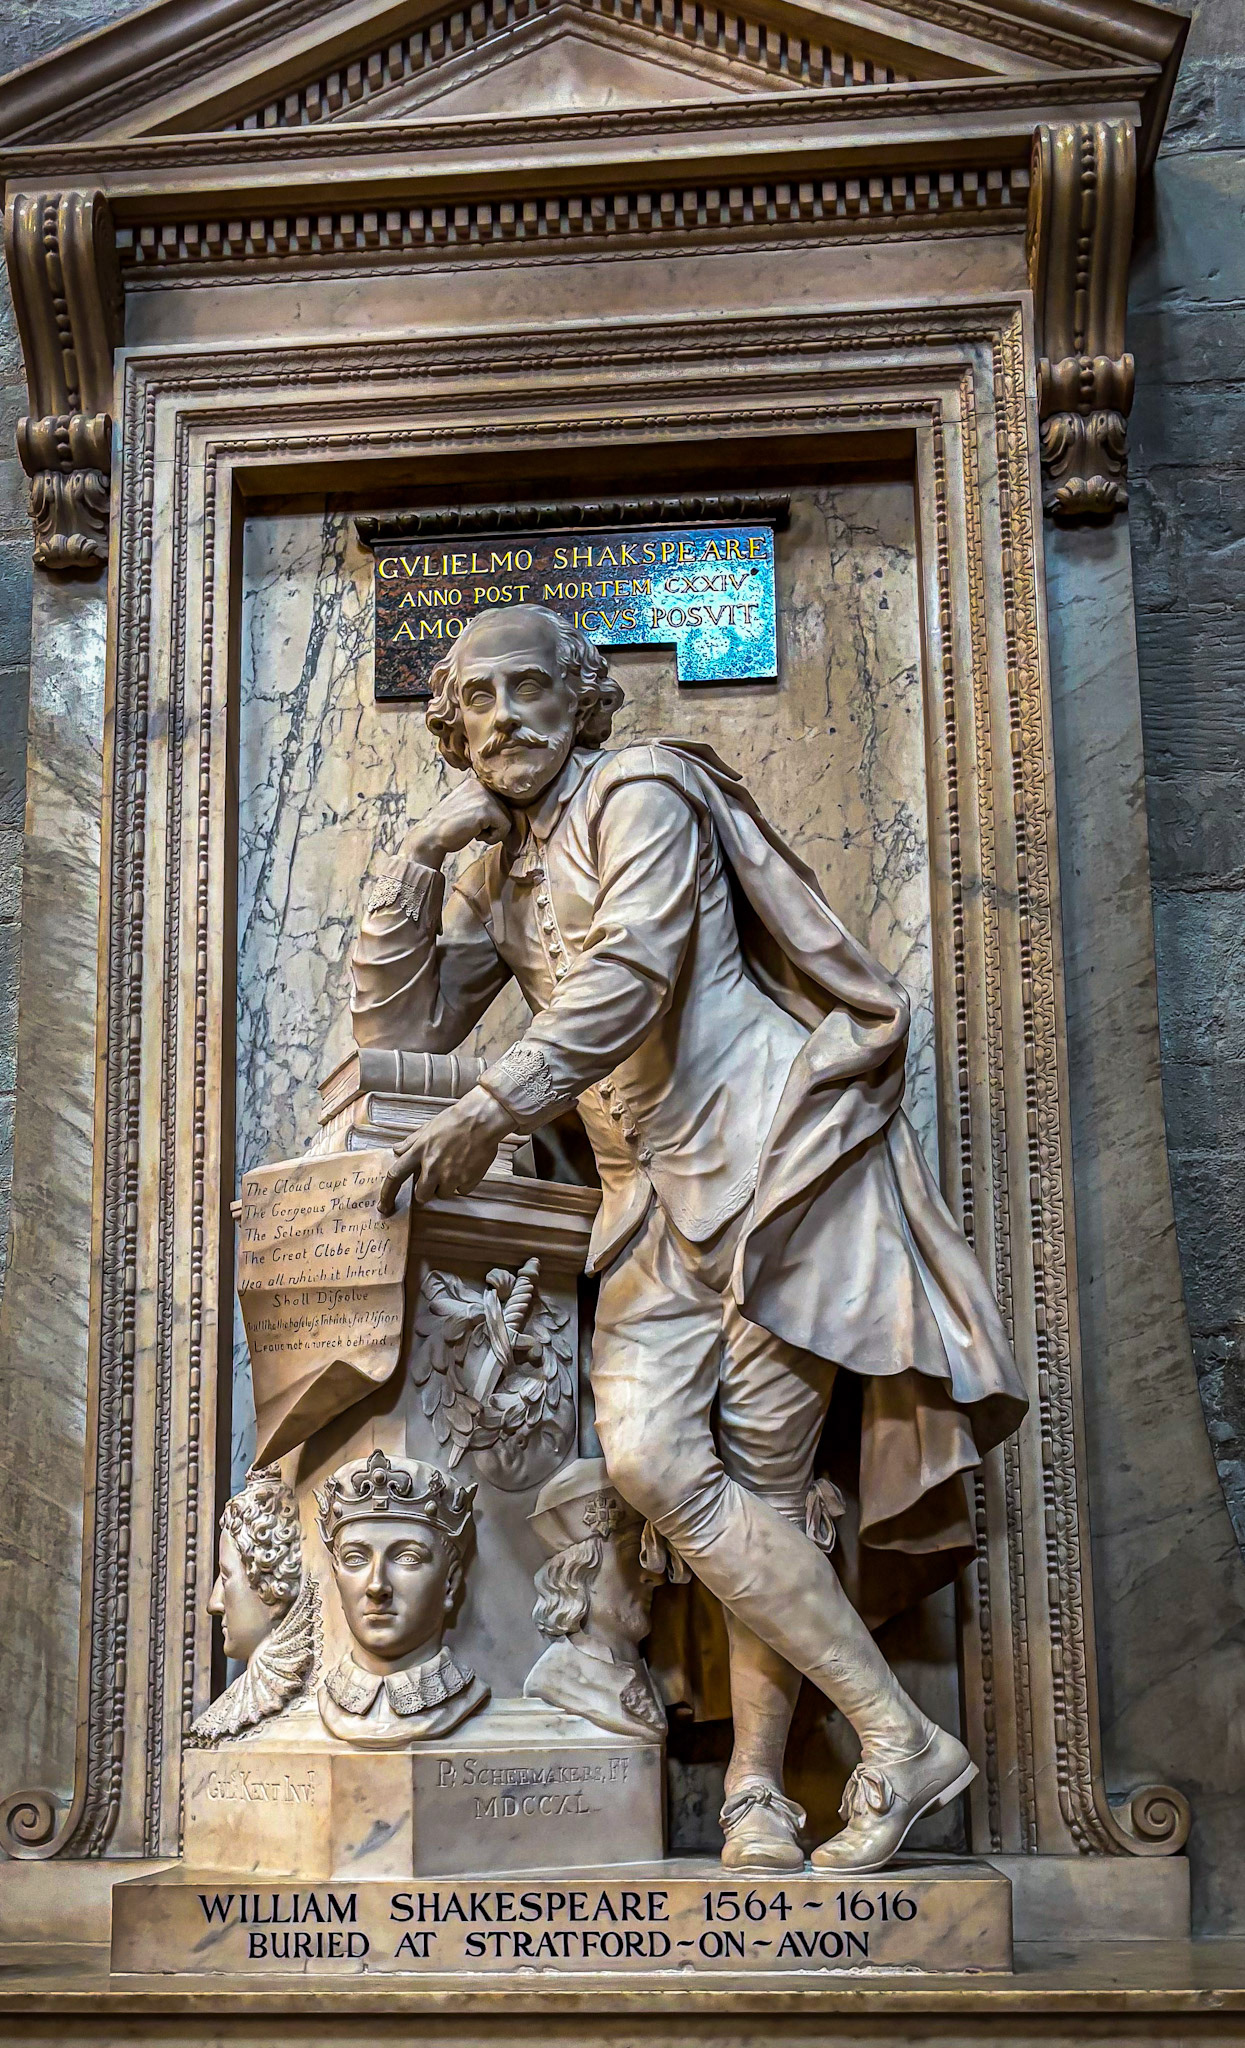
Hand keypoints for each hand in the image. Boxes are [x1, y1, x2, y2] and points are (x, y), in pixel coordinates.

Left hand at [377, 1087, 514, 1214]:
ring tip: (456, 1166)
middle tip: (435, 1177)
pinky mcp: (468, 1181)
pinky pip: (461, 1191)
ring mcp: (450, 1176)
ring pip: (443, 1194)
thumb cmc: (455, 1120)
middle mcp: (432, 1167)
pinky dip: (463, 1183)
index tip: (384, 1206)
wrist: (482, 1120)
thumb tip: (396, 1150)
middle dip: (426, 1190)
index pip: (396, 1176)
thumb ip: (411, 1142)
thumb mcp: (428, 1128)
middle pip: (421, 1195)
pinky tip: (468, 1167)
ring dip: (446, 1186)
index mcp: (419, 1152)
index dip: (387, 1194)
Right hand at [402, 779, 514, 868]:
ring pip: (507, 819)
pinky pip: (505, 828)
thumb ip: (483, 804)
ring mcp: (483, 795)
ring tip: (471, 831)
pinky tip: (474, 835)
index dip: (489, 819)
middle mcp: (480, 784)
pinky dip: (492, 838)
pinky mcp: (485, 809)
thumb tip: (508, 812)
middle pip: (505, 810)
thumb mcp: (466, 807)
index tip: (470, 823)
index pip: (499, 802)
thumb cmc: (447, 828)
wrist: (430, 837)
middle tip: (470, 828)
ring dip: (492, 832)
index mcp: (475, 782)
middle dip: (491, 825)